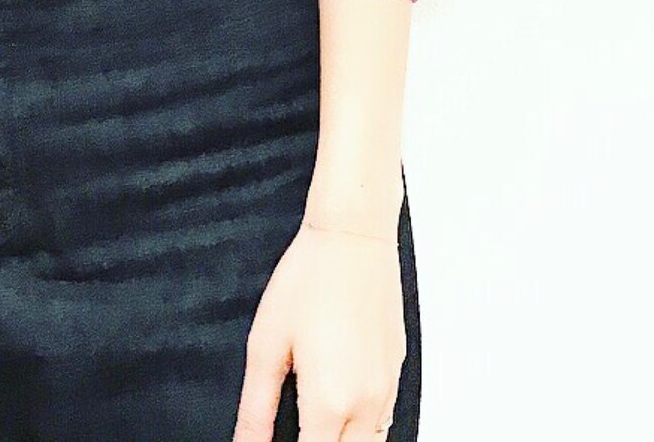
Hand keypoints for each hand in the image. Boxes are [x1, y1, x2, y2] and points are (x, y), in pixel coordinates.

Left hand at [232, 220, 406, 440]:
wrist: (353, 232)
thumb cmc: (310, 277)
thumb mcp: (266, 346)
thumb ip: (256, 411)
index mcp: (330, 403)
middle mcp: (367, 403)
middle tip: (296, 430)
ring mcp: (388, 386)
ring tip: (313, 425)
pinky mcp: (398, 368)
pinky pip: (384, 418)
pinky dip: (363, 428)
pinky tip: (340, 406)